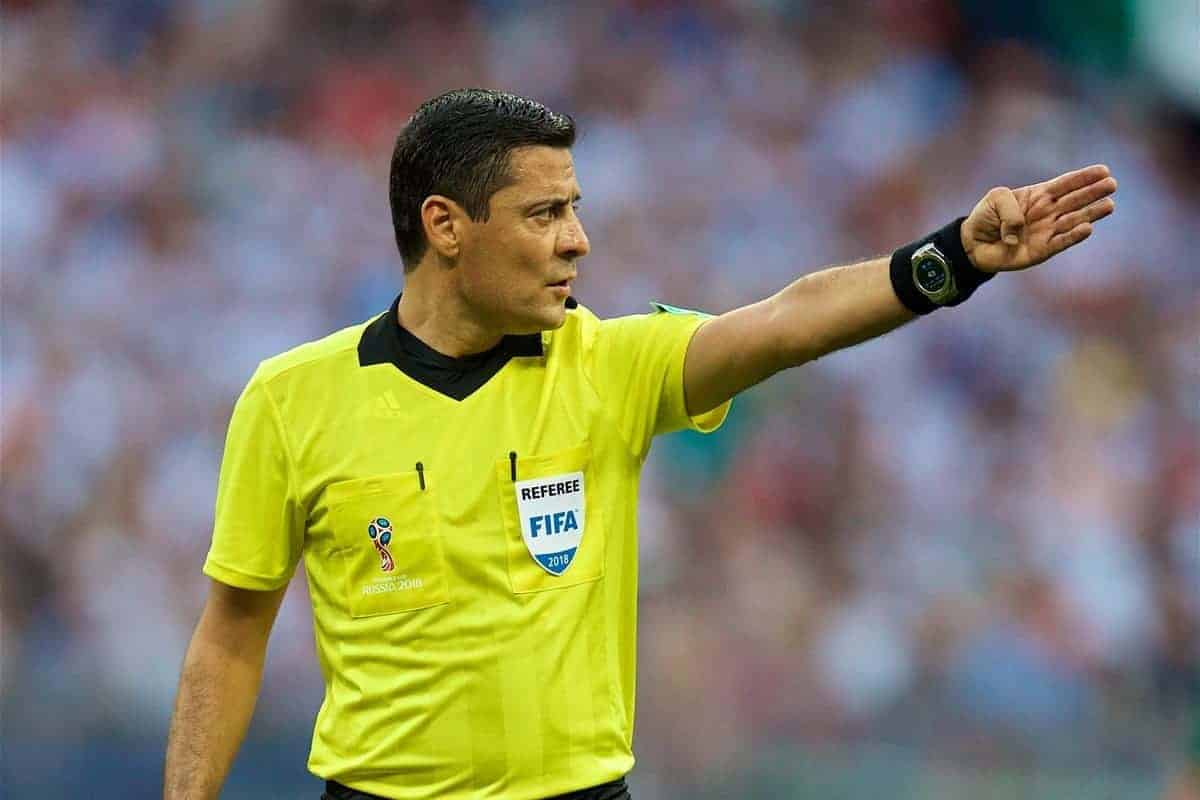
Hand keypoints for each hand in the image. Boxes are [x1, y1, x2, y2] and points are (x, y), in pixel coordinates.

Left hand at [962, 164, 1116, 272]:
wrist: (974, 243)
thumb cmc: (986, 217)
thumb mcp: (996, 199)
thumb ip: (1010, 209)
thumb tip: (1021, 230)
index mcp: (1039, 195)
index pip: (1066, 184)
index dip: (1084, 177)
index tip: (1104, 170)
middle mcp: (1048, 212)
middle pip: (1075, 200)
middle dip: (1094, 192)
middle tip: (1112, 184)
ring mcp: (1047, 231)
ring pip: (1074, 220)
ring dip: (1092, 213)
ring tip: (1109, 205)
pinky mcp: (1042, 250)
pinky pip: (1061, 242)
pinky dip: (1073, 236)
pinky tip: (1088, 228)